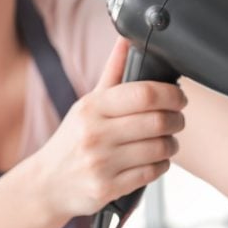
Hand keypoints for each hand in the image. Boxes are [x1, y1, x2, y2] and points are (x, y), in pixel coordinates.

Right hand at [30, 38, 186, 219]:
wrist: (47, 184)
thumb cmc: (74, 140)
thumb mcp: (87, 105)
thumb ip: (111, 74)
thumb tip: (126, 39)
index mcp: (92, 107)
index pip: (144, 94)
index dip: (172, 94)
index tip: (179, 97)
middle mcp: (95, 134)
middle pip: (158, 121)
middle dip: (177, 120)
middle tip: (177, 120)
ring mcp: (102, 163)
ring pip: (160, 148)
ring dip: (172, 144)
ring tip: (168, 141)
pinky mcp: (108, 188)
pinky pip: (152, 173)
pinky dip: (162, 165)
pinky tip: (156, 159)